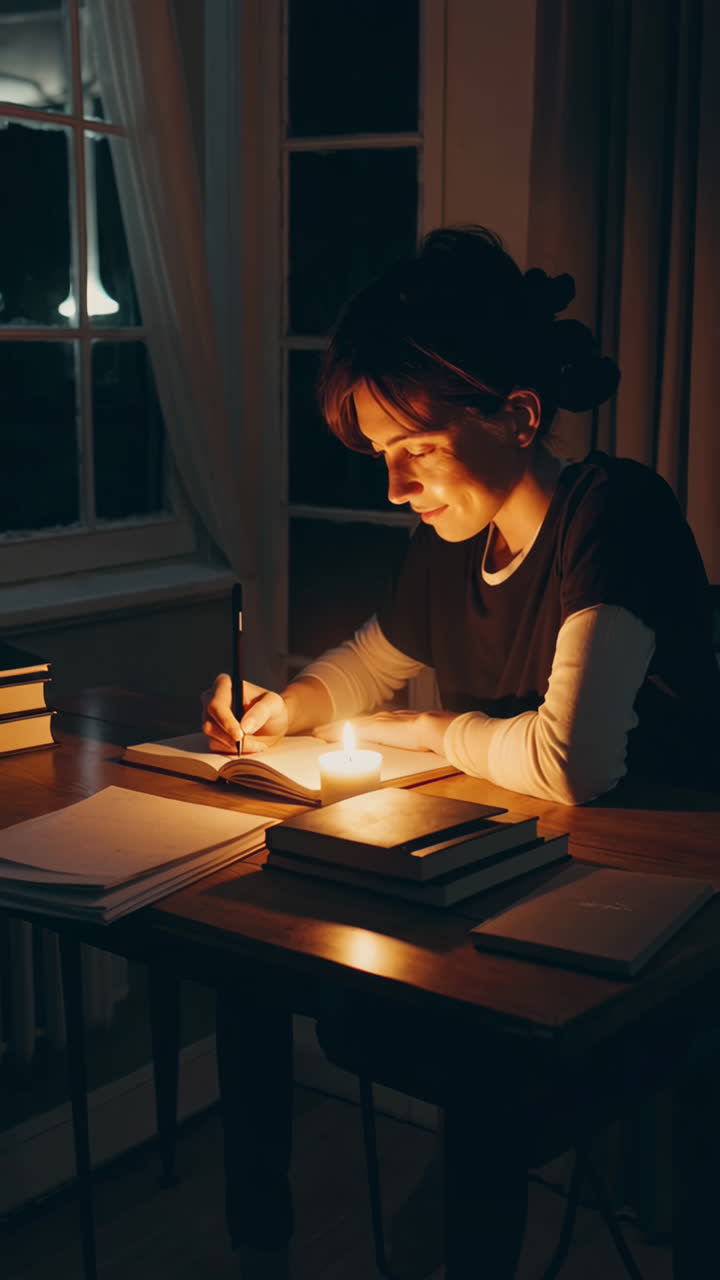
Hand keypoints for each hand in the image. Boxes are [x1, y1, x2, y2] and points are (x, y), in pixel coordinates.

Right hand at [201, 673, 288, 753]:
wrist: (272, 724)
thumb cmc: (272, 708)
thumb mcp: (274, 705)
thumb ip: (261, 711)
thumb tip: (245, 727)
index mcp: (223, 685)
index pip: (216, 704)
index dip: (225, 721)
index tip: (240, 735)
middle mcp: (210, 700)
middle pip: (209, 724)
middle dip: (231, 739)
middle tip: (256, 745)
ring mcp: (208, 718)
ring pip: (212, 739)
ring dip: (235, 747)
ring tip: (258, 744)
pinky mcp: (211, 735)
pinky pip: (216, 748)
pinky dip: (233, 752)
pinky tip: (250, 747)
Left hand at [312, 710, 454, 754]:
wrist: (431, 728)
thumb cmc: (429, 735)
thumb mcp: (418, 737)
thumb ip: (412, 740)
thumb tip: (414, 747)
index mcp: (391, 721)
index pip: (367, 724)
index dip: (354, 729)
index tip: (343, 732)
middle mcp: (380, 719)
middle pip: (353, 723)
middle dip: (336, 727)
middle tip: (319, 731)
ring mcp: (375, 723)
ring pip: (347, 726)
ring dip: (331, 729)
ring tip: (316, 733)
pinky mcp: (371, 730)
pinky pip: (346, 732)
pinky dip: (333, 733)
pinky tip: (323, 736)